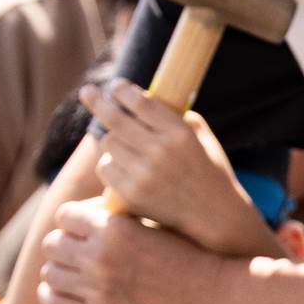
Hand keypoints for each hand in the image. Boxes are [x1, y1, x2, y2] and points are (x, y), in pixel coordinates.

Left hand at [38, 198, 235, 303]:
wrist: (217, 298)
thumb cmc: (189, 256)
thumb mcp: (154, 223)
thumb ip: (116, 217)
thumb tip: (80, 213)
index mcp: (114, 227)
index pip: (65, 216)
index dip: (74, 223)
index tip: (84, 231)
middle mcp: (101, 257)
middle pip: (52, 244)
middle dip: (64, 247)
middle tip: (77, 255)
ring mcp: (99, 289)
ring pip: (50, 273)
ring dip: (59, 272)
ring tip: (72, 275)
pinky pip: (55, 303)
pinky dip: (54, 296)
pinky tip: (66, 293)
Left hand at [79, 82, 258, 253]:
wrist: (215, 217)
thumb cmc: (210, 173)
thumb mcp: (203, 139)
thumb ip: (180, 117)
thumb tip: (146, 99)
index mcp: (180, 134)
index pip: (140, 103)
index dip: (122, 91)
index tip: (114, 86)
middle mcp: (162, 152)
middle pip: (115, 119)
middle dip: (97, 102)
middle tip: (87, 92)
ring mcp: (145, 174)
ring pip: (108, 143)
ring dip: (111, 140)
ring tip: (121, 143)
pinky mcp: (133, 194)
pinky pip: (106, 168)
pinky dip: (111, 164)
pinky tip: (122, 166)